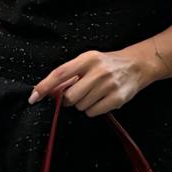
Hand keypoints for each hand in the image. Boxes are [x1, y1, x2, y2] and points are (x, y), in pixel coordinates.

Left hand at [30, 47, 154, 116]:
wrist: (137, 65)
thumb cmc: (107, 64)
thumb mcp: (88, 62)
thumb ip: (69, 75)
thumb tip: (47, 91)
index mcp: (87, 59)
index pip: (60, 74)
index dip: (44, 86)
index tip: (33, 97)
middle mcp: (98, 71)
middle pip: (69, 97)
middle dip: (69, 99)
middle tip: (79, 93)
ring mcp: (108, 85)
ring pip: (81, 106)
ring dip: (82, 104)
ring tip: (94, 93)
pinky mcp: (117, 99)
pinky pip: (93, 112)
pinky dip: (93, 109)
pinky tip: (101, 99)